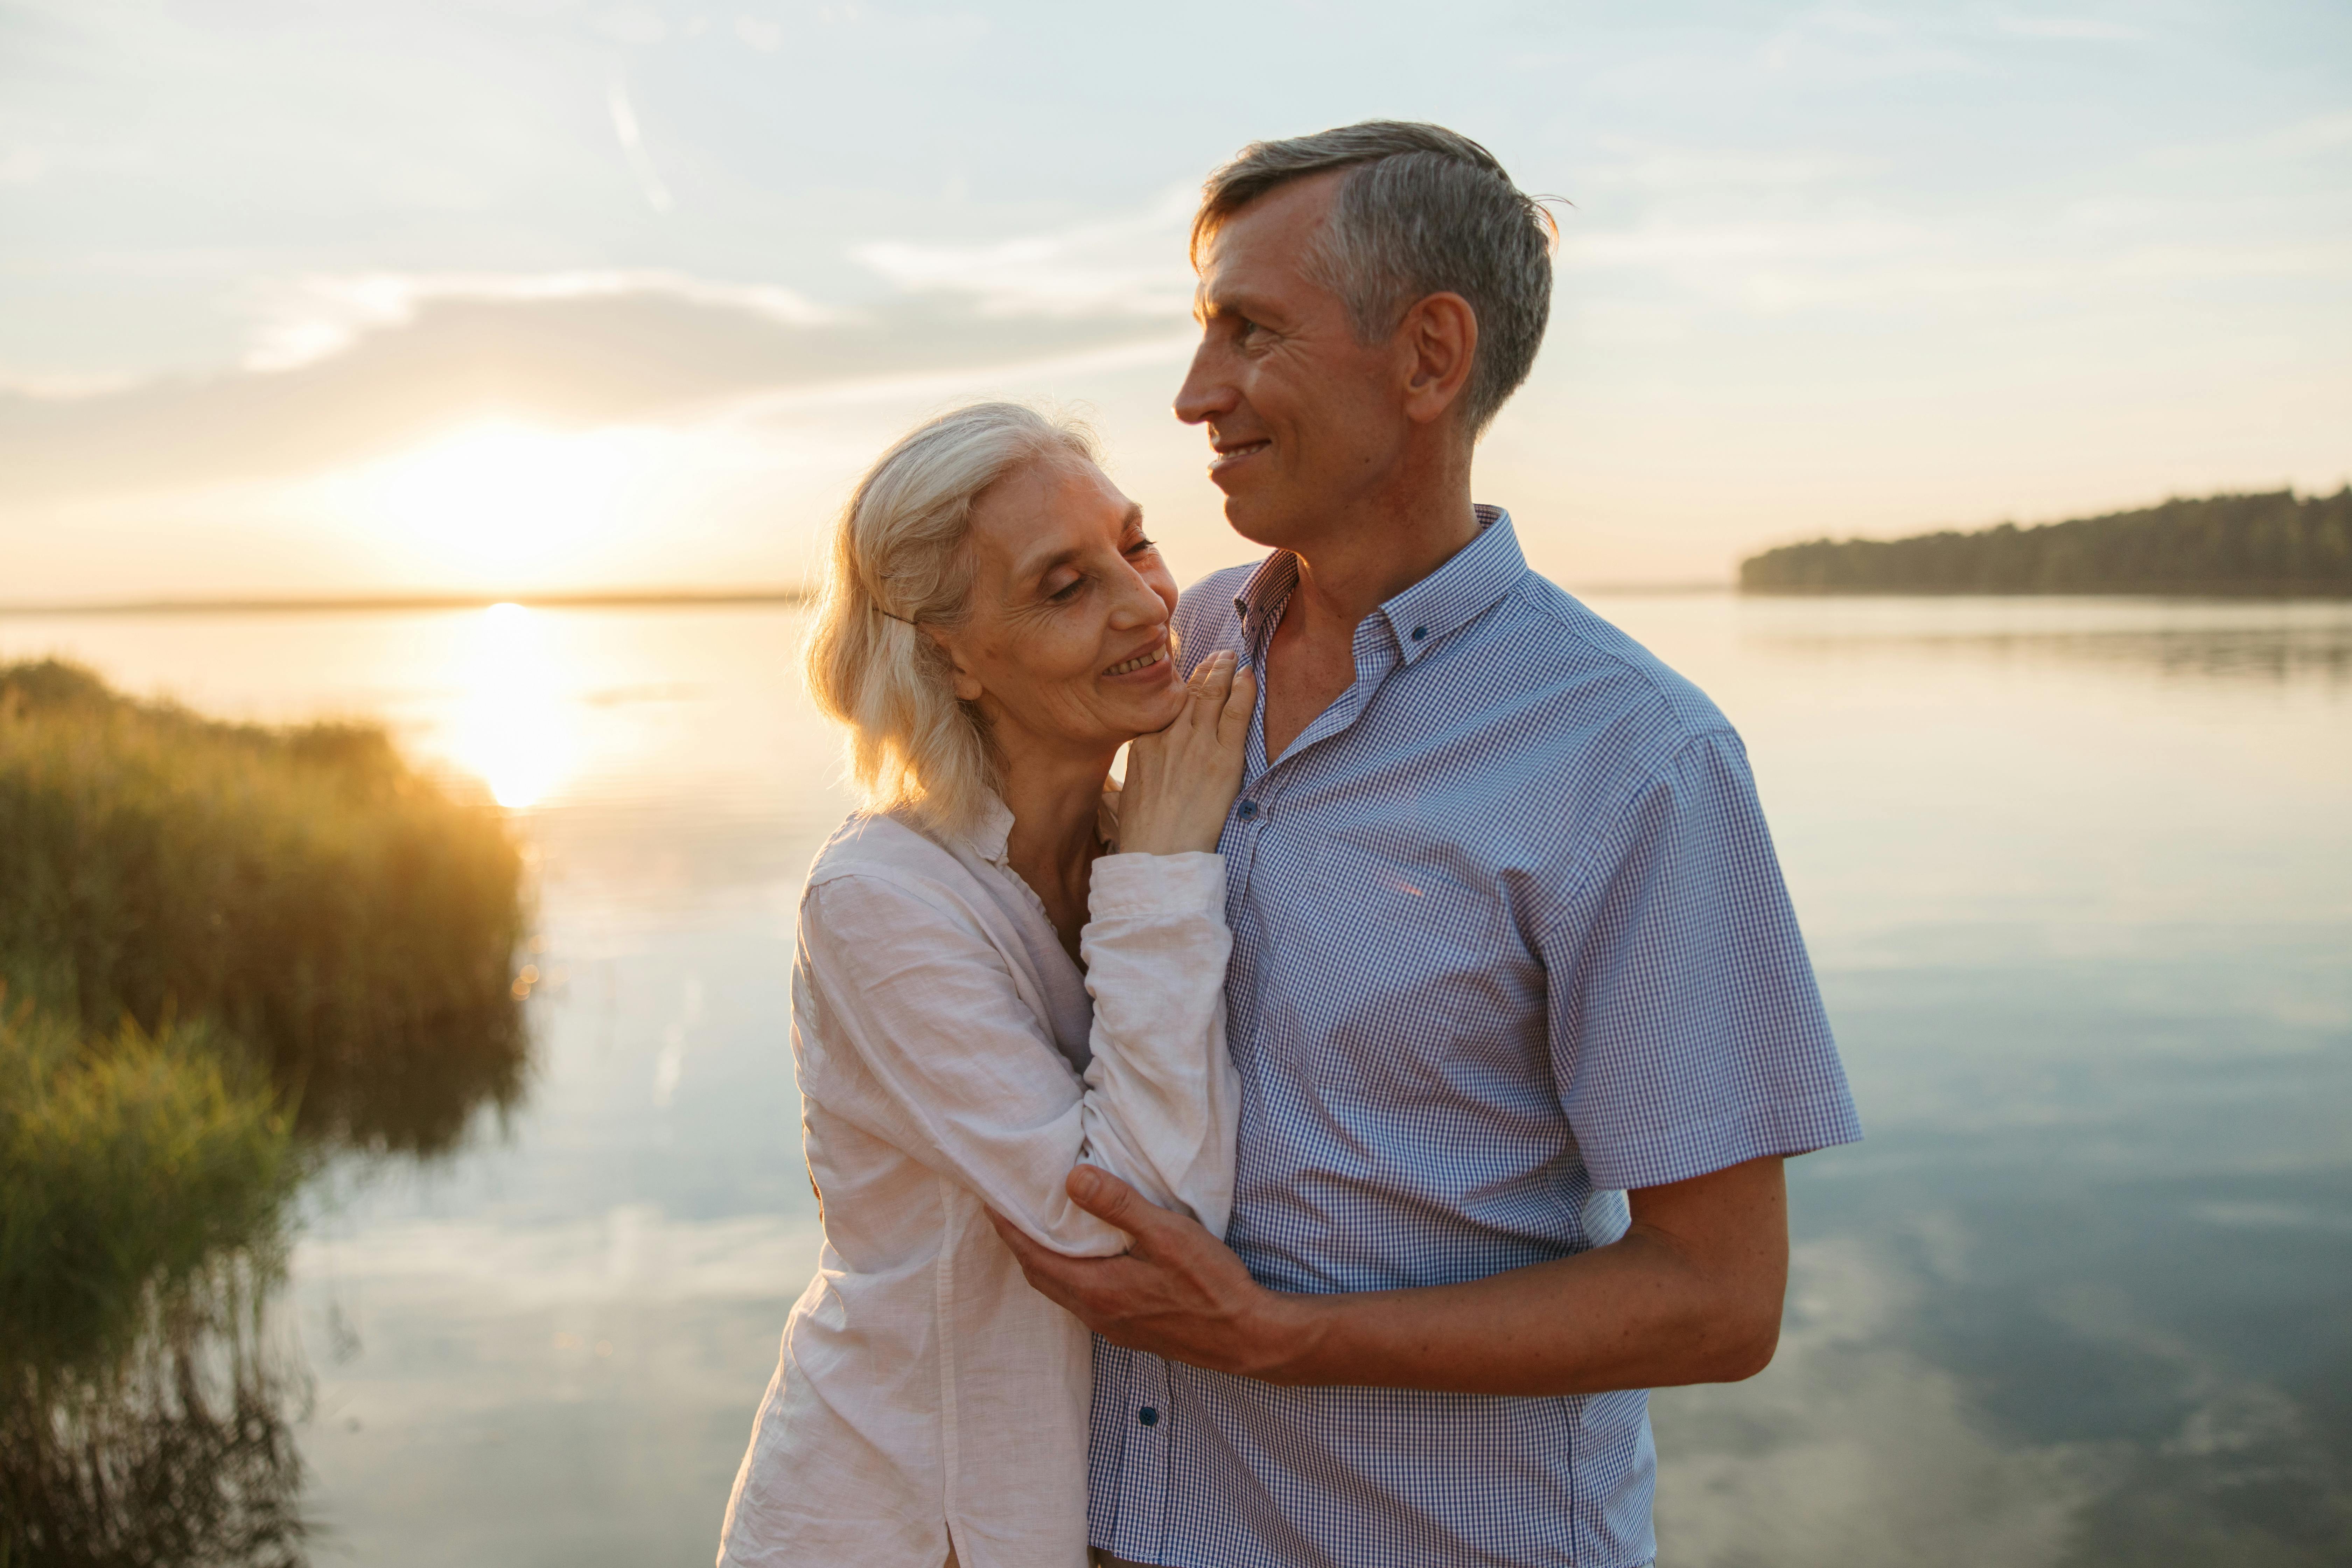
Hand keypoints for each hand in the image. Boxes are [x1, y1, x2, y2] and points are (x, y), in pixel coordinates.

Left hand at [989, 1165, 1314, 1380]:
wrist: (1248, 1338)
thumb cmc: (1212, 1285)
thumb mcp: (1168, 1235)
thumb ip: (1120, 1206)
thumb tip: (1072, 1178)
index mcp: (1097, 1290)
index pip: (1033, 1256)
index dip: (1008, 1229)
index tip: (990, 1200)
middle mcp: (1096, 1314)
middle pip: (1040, 1276)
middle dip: (1019, 1243)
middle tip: (1007, 1210)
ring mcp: (1114, 1327)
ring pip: (1061, 1291)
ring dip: (1044, 1260)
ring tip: (1039, 1228)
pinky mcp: (1132, 1330)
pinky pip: (1083, 1300)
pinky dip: (1069, 1274)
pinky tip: (1084, 1259)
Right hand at [1116, 651, 1253, 856]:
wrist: (1160, 854)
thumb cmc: (1145, 832)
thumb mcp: (1131, 791)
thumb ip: (1142, 766)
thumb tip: (1144, 763)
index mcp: (1145, 743)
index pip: (1165, 704)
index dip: (1179, 683)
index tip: (1189, 671)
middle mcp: (1169, 736)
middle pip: (1188, 692)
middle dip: (1205, 668)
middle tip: (1218, 654)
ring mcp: (1197, 744)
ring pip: (1211, 695)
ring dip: (1223, 671)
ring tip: (1232, 657)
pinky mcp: (1224, 758)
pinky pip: (1236, 713)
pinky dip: (1243, 690)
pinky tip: (1248, 675)